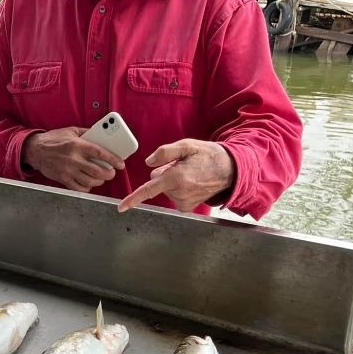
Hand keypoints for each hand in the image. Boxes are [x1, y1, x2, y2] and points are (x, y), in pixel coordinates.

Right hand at [23, 127, 125, 192]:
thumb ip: (87, 133)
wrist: (35, 150)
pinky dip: (87, 187)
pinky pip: (79, 188)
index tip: (120, 164)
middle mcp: (74, 159)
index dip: (113, 160)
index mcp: (77, 145)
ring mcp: (68, 171)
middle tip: (111, 172)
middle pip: (98, 171)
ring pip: (90, 181)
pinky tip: (89, 183)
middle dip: (109, 174)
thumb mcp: (71, 131)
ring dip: (99, 181)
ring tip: (101, 178)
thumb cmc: (53, 139)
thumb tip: (102, 136)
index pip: (101, 154)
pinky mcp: (62, 179)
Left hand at [118, 139, 233, 212]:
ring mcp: (184, 201)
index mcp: (175, 178)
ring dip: (174, 181)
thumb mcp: (187, 146)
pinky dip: (179, 188)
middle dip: (166, 174)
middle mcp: (179, 193)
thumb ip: (164, 152)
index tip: (121, 207)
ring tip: (191, 173)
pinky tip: (191, 182)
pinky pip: (174, 195)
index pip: (148, 190)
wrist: (231, 170)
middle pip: (158, 182)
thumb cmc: (208, 156)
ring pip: (166, 189)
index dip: (133, 199)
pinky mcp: (187, 206)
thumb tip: (148, 163)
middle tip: (183, 166)